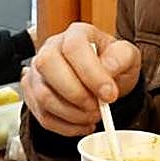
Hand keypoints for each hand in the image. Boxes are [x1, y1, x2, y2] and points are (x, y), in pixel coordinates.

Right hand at [21, 22, 140, 135]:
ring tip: (92, 116)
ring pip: (42, 95)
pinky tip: (82, 124)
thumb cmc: (112, 63)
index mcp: (76, 33)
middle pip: (47, 66)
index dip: (90, 73)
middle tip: (98, 108)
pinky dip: (65, 126)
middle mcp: (51, 48)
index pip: (74, 47)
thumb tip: (107, 71)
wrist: (103, 77)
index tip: (109, 95)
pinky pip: (42, 115)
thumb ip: (120, 59)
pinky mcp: (32, 94)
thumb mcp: (126, 56)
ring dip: (71, 114)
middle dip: (76, 95)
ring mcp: (38, 71)